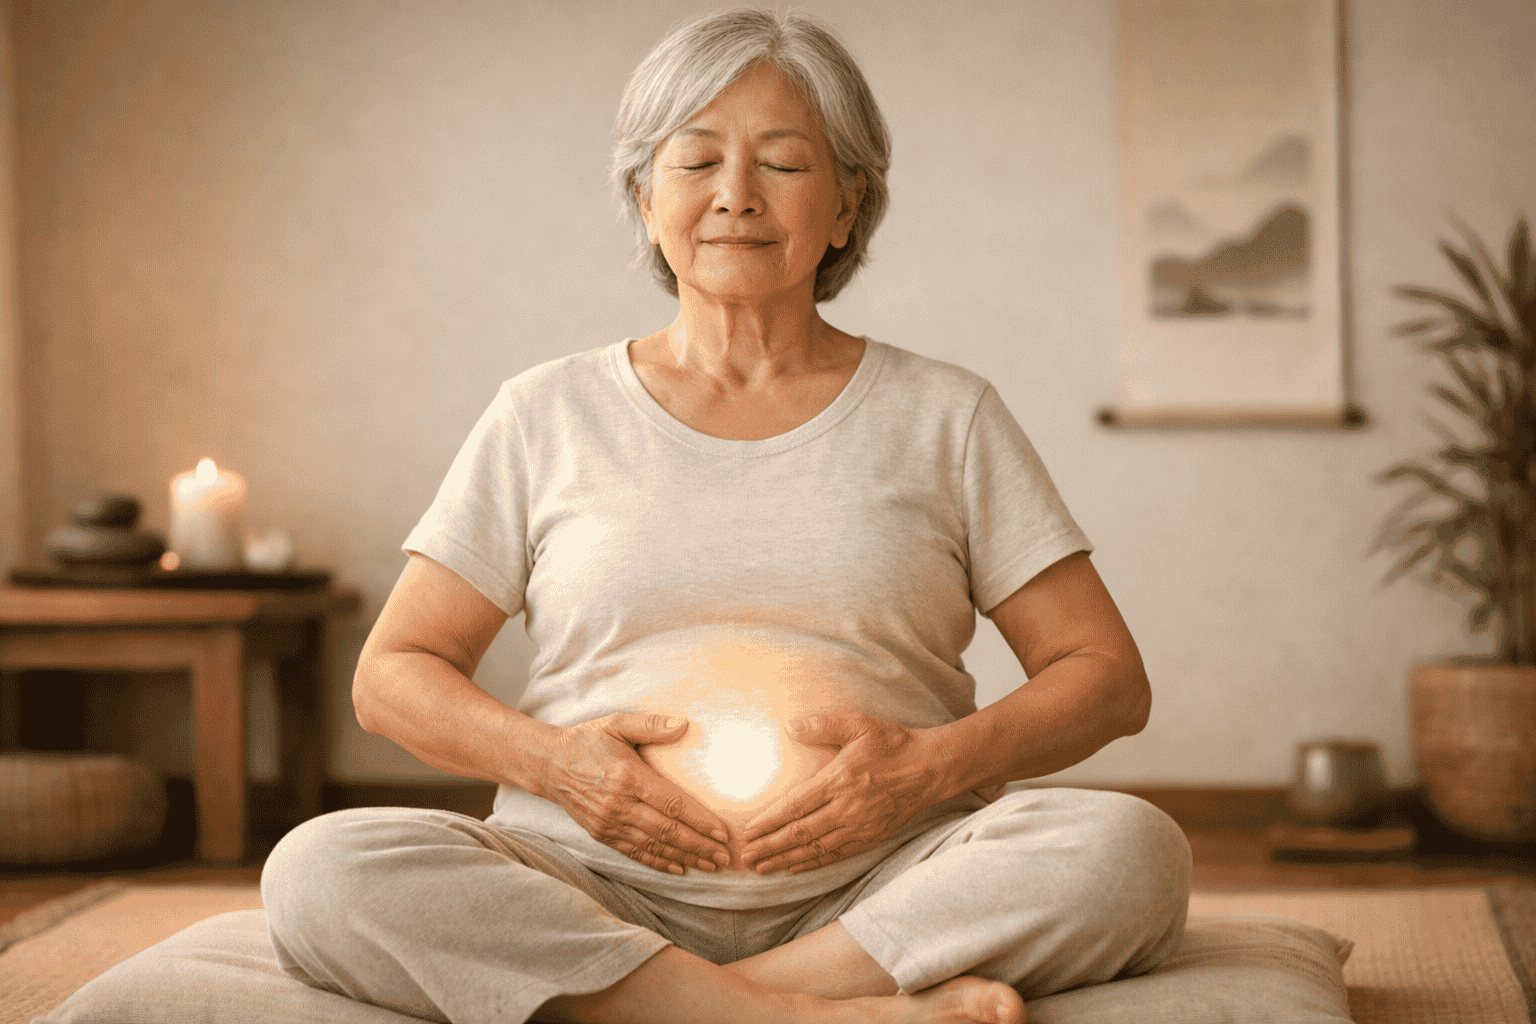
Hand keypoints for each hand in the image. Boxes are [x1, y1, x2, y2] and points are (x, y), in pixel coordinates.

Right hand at [542, 713, 731, 874]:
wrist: (549, 764)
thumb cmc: (588, 740)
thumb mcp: (617, 723)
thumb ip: (651, 724)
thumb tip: (684, 725)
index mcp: (628, 777)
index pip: (672, 803)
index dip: (699, 820)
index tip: (722, 832)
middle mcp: (619, 805)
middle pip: (667, 830)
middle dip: (699, 846)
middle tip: (725, 856)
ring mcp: (609, 823)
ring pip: (653, 845)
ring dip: (684, 857)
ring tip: (710, 864)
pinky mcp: (601, 834)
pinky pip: (634, 852)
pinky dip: (658, 862)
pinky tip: (678, 868)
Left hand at [739, 711, 943, 873]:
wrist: (930, 768)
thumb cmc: (892, 743)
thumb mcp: (859, 724)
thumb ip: (824, 725)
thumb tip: (791, 727)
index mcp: (839, 780)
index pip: (795, 807)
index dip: (769, 822)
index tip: (749, 832)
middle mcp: (846, 809)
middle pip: (800, 834)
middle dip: (770, 847)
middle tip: (746, 858)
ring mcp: (859, 827)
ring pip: (815, 849)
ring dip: (786, 860)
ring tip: (762, 867)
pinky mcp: (871, 837)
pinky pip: (836, 854)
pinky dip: (814, 863)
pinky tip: (796, 867)